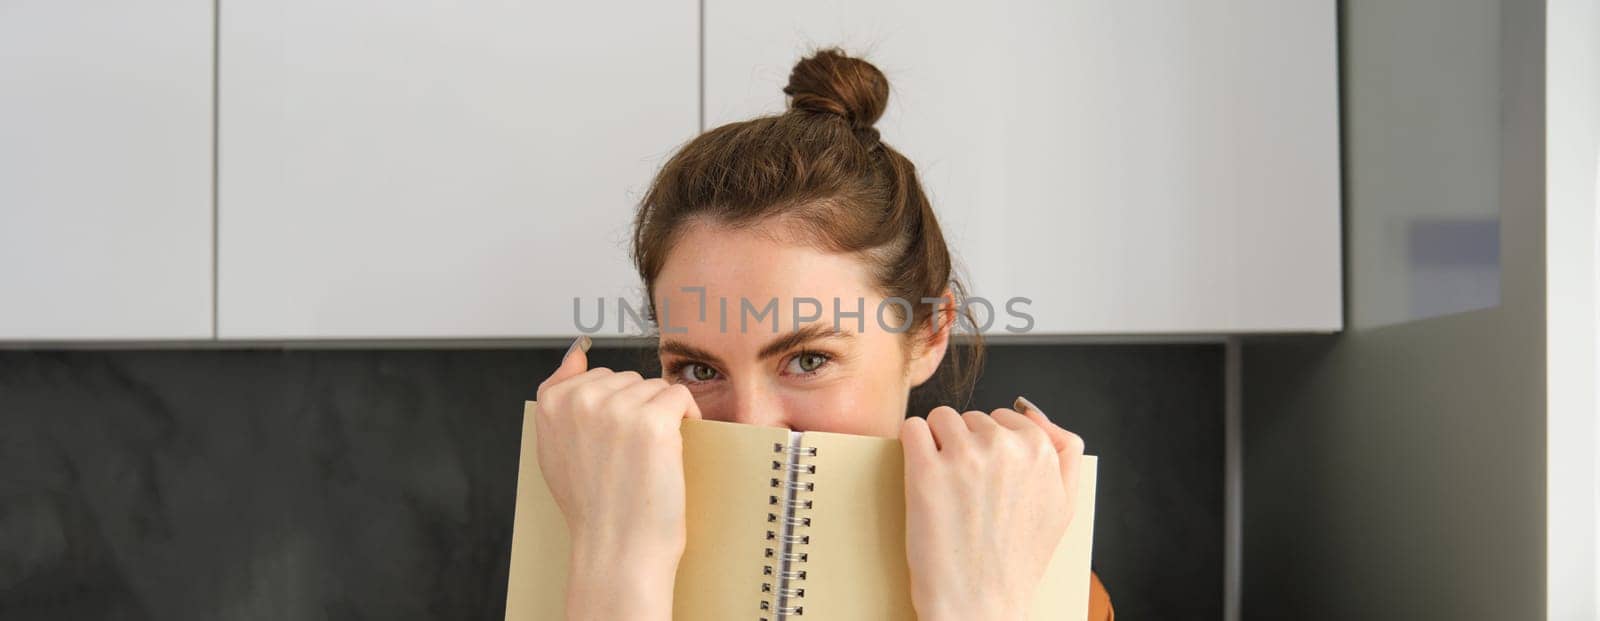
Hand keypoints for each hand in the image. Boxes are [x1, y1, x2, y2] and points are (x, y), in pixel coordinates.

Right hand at [534, 336, 702, 619]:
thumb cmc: (593, 507)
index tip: (612, 445)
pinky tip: (673, 450)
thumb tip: (576, 350)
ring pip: (655, 388)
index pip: (596, 376)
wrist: (616, 550)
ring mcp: (616, 407)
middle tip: (629, 460)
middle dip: (637, 411)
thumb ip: (560, 397)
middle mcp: (580, 400)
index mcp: (551, 404)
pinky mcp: (652, 419)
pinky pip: (680, 396)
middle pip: (628, 379)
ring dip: (662, 417)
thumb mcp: (556, 449)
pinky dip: (688, 418)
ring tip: (647, 459)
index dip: (613, 410)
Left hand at [899, 397, 1085, 620]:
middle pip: (972, 418)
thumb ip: (1064, 452)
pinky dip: (912, 446)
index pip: (1006, 417)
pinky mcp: (925, 470)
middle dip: (965, 446)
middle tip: (967, 491)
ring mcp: (964, 456)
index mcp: (1041, 452)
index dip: (991, 446)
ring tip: (945, 487)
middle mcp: (1006, 447)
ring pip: (941, 418)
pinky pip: (913, 429)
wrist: (981, 605)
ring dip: (937, 444)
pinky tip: (921, 475)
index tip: (987, 477)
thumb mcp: (1064, 506)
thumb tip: (1036, 413)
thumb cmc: (1018, 562)